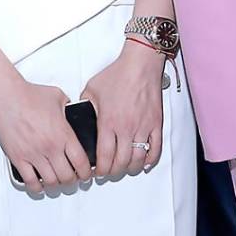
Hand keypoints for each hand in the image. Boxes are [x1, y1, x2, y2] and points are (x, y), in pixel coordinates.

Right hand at [0, 78, 89, 192]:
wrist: (7, 95)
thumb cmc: (30, 94)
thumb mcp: (59, 98)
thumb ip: (70, 109)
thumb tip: (75, 113)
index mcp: (64, 134)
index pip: (81, 162)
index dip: (87, 173)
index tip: (87, 174)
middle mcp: (50, 147)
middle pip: (67, 176)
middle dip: (72, 181)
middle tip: (73, 179)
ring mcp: (33, 154)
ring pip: (50, 181)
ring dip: (56, 185)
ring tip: (57, 181)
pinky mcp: (17, 157)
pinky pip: (29, 181)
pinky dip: (36, 187)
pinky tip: (39, 185)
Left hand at [80, 41, 165, 178]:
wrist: (140, 64)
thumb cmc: (118, 74)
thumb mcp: (91, 90)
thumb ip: (84, 107)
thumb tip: (79, 117)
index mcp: (108, 122)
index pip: (104, 157)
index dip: (100, 169)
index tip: (97, 171)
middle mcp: (126, 128)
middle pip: (121, 162)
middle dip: (113, 171)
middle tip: (109, 171)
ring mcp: (143, 127)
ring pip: (138, 159)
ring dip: (130, 168)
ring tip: (124, 167)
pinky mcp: (156, 124)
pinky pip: (156, 149)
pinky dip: (150, 159)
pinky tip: (144, 161)